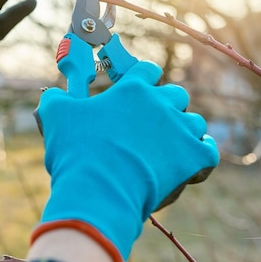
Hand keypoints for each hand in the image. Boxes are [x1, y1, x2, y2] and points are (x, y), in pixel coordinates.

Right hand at [33, 61, 218, 261]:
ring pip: (194, 121)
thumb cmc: (77, 151)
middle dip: (166, 104)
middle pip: (176, 94)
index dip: (143, 77)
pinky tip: (194, 157)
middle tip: (151, 121)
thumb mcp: (56, 117)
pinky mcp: (192, 158)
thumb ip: (55, 99)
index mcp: (133, 89)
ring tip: (171, 142)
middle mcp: (161, 104)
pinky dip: (203, 153)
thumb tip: (51, 95)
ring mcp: (180, 131)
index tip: (137, 87)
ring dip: (184, 129)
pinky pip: (209, 150)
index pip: (148, 70)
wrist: (98, 190)